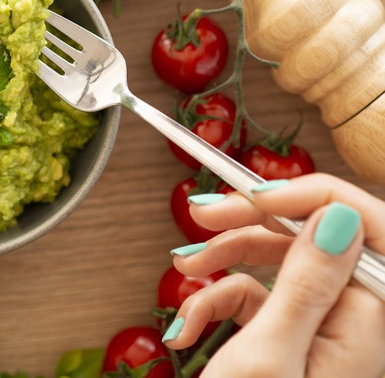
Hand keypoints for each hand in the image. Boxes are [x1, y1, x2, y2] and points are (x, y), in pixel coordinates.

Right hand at [164, 173, 384, 376]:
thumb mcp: (268, 355)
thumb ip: (304, 287)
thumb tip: (338, 218)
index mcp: (362, 324)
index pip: (365, 231)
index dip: (315, 198)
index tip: (259, 194)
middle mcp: (346, 321)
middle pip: (311, 238)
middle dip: (253, 222)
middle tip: (205, 214)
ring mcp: (313, 327)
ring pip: (276, 261)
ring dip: (225, 258)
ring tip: (185, 266)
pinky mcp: (281, 333)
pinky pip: (252, 293)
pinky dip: (214, 300)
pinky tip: (188, 324)